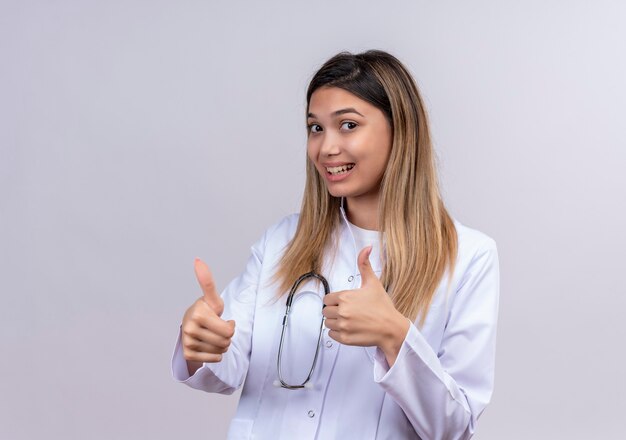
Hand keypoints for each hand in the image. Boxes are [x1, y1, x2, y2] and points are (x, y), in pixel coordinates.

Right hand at [181, 259, 235, 370]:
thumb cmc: (206, 310)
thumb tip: (198, 260)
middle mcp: (189, 329)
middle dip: (227, 336)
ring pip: (220, 351)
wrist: (191, 325)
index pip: (229, 331)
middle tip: (218, 328)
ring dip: (222, 345)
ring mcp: (187, 342)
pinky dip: (215, 354)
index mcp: (198, 314)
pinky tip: (209, 345)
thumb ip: (207, 281)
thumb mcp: (212, 297)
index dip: (230, 326)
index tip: (222, 319)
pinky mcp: (188, 354)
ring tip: (214, 336)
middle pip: (226, 342)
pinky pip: (214, 359)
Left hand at [322, 246, 409, 365]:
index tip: (343, 303)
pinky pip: (331, 335)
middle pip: (326, 311)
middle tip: (347, 312)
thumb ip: (365, 264)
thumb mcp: (373, 283)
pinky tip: (349, 328)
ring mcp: (343, 326)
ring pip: (327, 323)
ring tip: (349, 320)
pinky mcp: (345, 339)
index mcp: (345, 297)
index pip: (327, 299)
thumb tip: (366, 248)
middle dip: (334, 311)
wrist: (392, 328)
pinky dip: (338, 333)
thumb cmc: (383, 307)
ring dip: (335, 322)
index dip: (334, 301)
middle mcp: (342, 311)